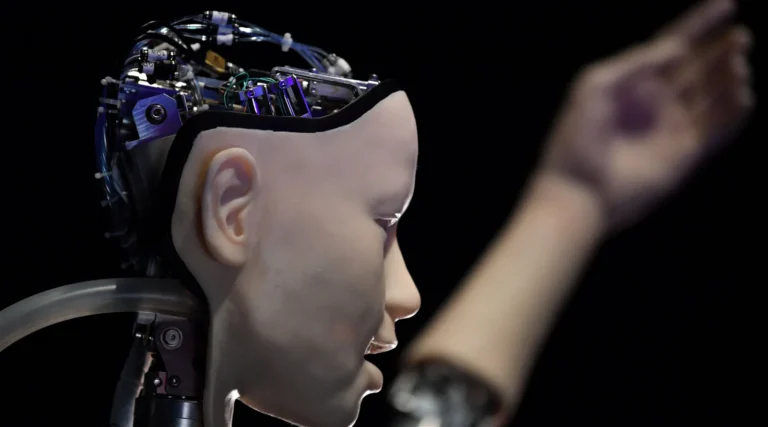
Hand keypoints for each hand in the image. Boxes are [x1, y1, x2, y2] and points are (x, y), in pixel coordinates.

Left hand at [541, 0, 753, 229]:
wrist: (578, 190)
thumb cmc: (576, 138)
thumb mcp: (594, 85)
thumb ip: (635, 62)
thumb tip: (676, 46)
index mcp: (632, 83)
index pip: (672, 45)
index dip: (699, 24)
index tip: (728, 4)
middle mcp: (655, 103)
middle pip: (698, 68)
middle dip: (720, 51)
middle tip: (739, 38)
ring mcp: (671, 128)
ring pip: (713, 96)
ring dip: (729, 78)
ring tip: (738, 64)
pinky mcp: (684, 155)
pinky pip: (718, 129)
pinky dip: (733, 112)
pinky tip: (743, 94)